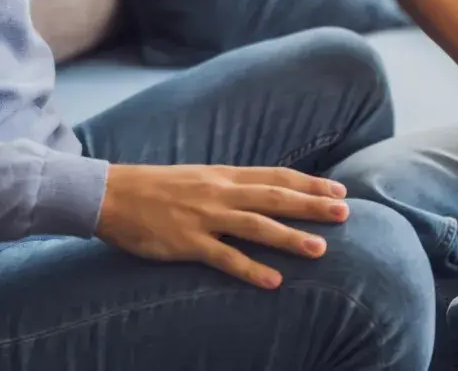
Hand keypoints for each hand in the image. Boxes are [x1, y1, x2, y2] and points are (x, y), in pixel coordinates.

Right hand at [95, 163, 348, 288]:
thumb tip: (262, 193)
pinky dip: (250, 269)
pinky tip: (273, 282)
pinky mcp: (187, 242)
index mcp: (224, 175)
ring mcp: (204, 217)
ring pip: (256, 226)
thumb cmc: (156, 187)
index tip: (339, 190)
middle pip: (274, 197)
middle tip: (345, 212)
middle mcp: (219, 192)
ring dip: (289, 237)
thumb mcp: (199, 177)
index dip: (309, 183)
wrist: (112, 194)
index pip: (276, 176)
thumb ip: (229, 185)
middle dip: (311, 205)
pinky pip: (224, 257)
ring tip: (320, 249)